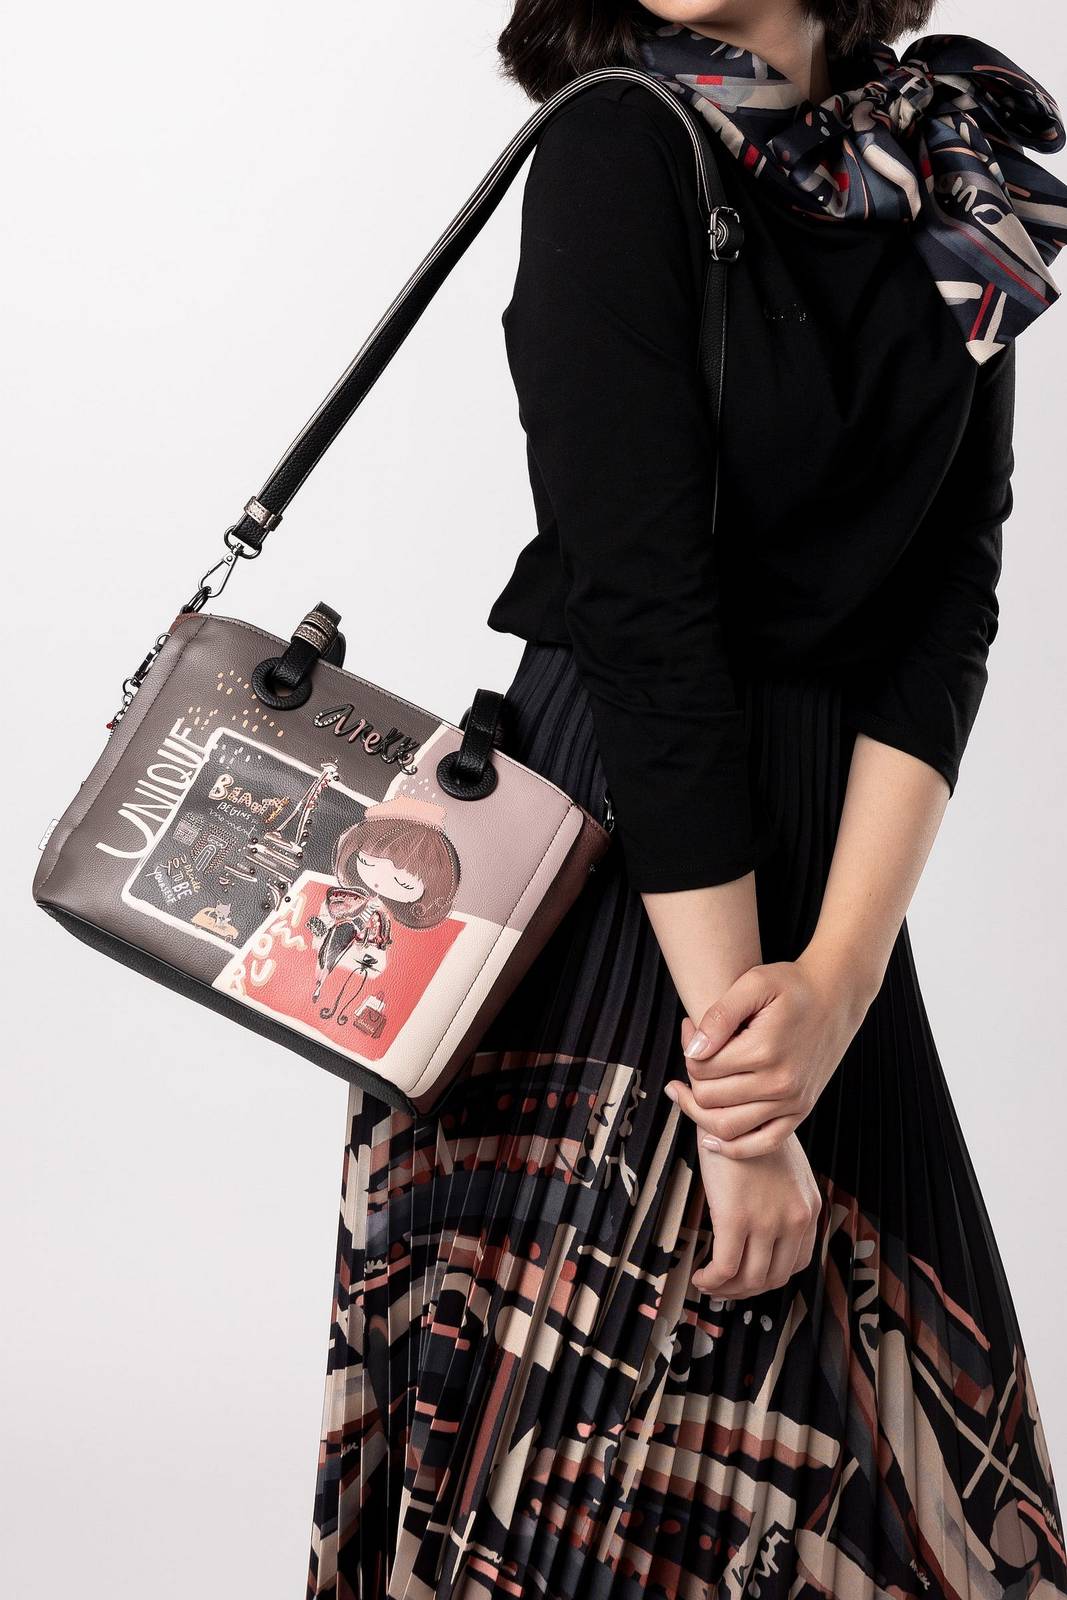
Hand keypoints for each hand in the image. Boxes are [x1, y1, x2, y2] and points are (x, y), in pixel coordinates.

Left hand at [670, 945, 875, 1158]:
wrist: (837, 996)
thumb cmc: (793, 986)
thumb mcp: (754, 983)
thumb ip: (719, 1015)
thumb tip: (693, 1050)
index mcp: (764, 1051)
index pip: (701, 1069)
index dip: (687, 1049)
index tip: (689, 1028)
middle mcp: (780, 1084)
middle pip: (709, 1098)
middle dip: (690, 1078)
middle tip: (691, 1052)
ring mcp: (793, 1102)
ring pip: (727, 1127)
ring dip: (699, 1112)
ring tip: (684, 1092)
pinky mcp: (801, 1111)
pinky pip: (762, 1144)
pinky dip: (733, 1148)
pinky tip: (710, 1139)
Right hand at [690, 1132, 821, 1297]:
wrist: (734, 1105)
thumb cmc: (750, 1130)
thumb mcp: (780, 1165)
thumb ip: (777, 1196)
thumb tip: (757, 1219)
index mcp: (808, 1207)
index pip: (798, 1262)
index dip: (770, 1277)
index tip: (749, 1276)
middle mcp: (794, 1218)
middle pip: (775, 1277)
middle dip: (746, 1289)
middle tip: (724, 1286)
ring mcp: (767, 1220)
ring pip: (750, 1278)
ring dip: (727, 1289)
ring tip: (708, 1282)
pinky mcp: (736, 1217)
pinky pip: (724, 1266)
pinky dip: (711, 1279)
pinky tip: (699, 1275)